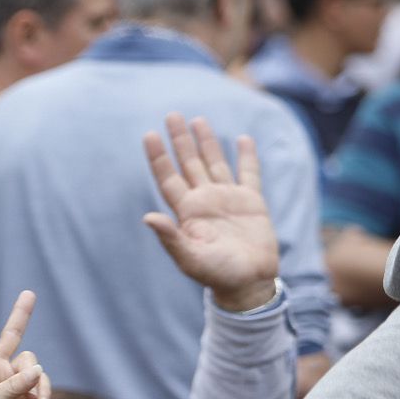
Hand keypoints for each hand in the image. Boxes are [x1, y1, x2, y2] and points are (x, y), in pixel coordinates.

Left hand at [0, 285, 48, 398]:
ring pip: (33, 364)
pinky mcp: (28, 392)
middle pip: (11, 336)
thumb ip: (12, 385)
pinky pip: (41, 380)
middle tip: (30, 293)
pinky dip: (42, 390)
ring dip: (36, 380)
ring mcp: (13, 379)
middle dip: (22, 315)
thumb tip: (38, 370)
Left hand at [142, 113, 279, 313]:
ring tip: (197, 120)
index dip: (159, 157)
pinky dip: (246, 156)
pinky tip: (241, 139)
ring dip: (206, 142)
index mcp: (187, 212)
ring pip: (214, 163)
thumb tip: (148, 217)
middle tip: (171, 115)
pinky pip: (248, 173)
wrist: (249, 283)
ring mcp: (228, 199)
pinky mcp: (251, 202)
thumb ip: (170, 238)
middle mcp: (204, 201)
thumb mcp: (190, 258)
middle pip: (188, 163)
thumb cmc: (217, 274)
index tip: (149, 134)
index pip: (168, 178)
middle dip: (180, 140)